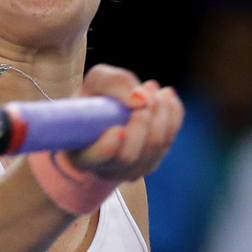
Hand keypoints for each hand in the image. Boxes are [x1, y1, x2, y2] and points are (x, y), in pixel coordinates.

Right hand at [66, 64, 183, 181]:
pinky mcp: (152, 162)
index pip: (93, 160)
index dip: (106, 148)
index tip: (118, 129)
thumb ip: (113, 83)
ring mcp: (131, 169)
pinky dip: (171, 114)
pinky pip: (170, 139)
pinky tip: (165, 97)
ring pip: (153, 148)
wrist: (109, 111)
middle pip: (128, 156)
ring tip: (152, 88)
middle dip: (141, 122)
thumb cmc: (98, 96)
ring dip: (159, 113)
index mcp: (81, 153)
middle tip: (144, 94)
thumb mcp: (97, 82)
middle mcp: (105, 168)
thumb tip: (141, 99)